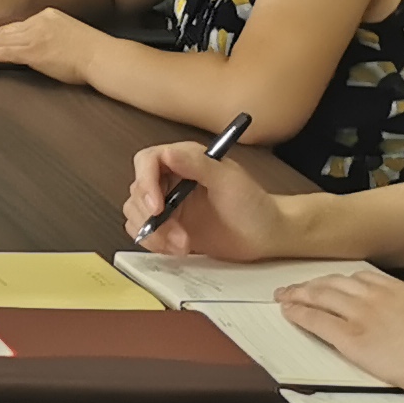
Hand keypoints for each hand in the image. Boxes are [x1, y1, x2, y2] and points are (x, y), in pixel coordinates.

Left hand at [0, 8, 101, 83]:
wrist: (100, 56)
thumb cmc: (91, 51)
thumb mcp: (68, 33)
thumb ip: (51, 36)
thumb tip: (40, 47)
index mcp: (48, 16)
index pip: (19, 24)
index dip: (2, 31)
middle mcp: (38, 21)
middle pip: (7, 29)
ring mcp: (35, 36)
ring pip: (3, 39)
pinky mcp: (34, 51)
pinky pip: (8, 51)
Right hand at [121, 139, 292, 258]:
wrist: (266, 236)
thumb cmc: (254, 205)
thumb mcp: (228, 181)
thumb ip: (197, 164)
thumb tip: (168, 153)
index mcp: (183, 160)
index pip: (147, 162)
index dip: (145, 183)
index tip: (157, 207)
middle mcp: (171, 179)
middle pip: (138, 191)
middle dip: (152, 217)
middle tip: (177, 235)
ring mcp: (169, 204)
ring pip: (137, 214)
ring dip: (154, 233)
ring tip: (182, 245)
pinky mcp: (169, 226)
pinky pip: (145, 232)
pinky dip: (155, 242)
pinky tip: (178, 248)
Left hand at [273, 269, 403, 396]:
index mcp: (397, 288)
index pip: (359, 277)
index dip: (339, 281)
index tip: (330, 284)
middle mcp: (374, 295)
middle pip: (333, 283)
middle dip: (311, 285)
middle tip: (295, 288)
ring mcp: (360, 315)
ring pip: (320, 297)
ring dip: (298, 295)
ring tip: (284, 296)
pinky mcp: (351, 338)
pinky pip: (316, 320)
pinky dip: (299, 314)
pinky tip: (288, 312)